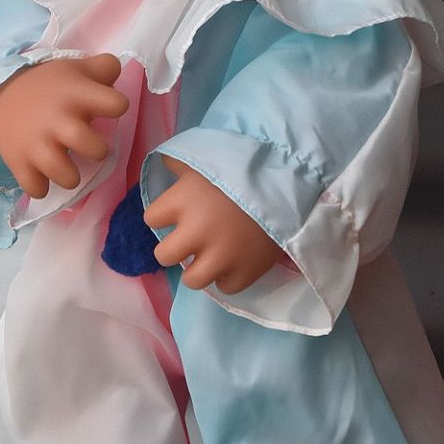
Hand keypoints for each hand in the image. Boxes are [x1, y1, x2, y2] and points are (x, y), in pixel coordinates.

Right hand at [0, 53, 128, 198]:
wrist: (1, 96)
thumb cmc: (50, 87)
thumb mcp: (76, 69)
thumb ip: (104, 69)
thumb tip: (119, 71)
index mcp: (76, 94)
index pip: (114, 104)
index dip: (115, 106)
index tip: (109, 109)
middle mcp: (57, 119)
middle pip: (87, 143)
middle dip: (97, 150)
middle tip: (91, 148)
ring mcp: (36, 143)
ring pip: (62, 173)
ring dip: (70, 177)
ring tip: (68, 170)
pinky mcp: (18, 162)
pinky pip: (34, 187)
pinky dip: (41, 187)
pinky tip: (43, 176)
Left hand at [143, 157, 284, 293]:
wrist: (292, 178)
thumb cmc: (245, 164)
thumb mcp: (209, 155)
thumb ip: (181, 161)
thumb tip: (164, 162)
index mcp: (182, 200)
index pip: (152, 218)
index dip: (164, 215)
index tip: (176, 213)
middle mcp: (196, 232)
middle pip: (164, 256)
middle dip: (175, 248)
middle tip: (188, 241)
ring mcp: (221, 256)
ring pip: (192, 280)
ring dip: (198, 269)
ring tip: (210, 257)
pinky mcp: (247, 271)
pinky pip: (226, 287)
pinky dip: (228, 277)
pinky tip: (234, 262)